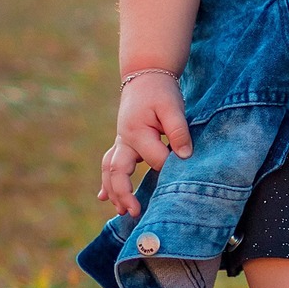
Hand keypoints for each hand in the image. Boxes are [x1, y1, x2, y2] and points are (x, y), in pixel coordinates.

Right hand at [98, 71, 191, 217]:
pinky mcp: (123, 143)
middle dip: (125, 194)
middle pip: (118, 172)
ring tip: (122, 211)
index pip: (156, 159)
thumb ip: (178, 131)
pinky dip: (107, 182)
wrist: (145, 75)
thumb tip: (184, 157)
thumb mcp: (173, 106)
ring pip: (110, 171)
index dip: (171, 166)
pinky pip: (110, 164)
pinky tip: (104, 198)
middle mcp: (124, 140)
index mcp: (136, 132)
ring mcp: (121, 142)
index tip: (184, 170)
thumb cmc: (161, 91)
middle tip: (136, 212)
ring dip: (114, 191)